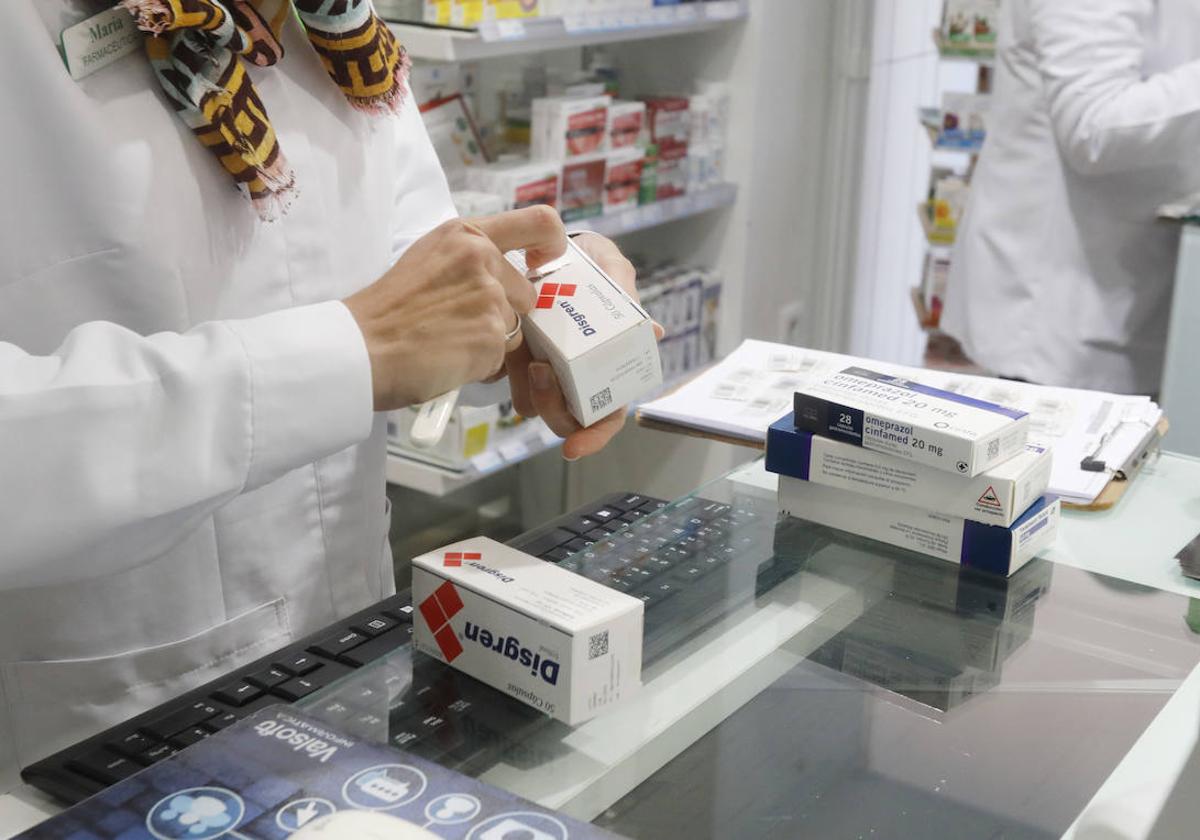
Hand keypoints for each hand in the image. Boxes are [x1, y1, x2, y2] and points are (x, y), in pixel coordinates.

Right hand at [343, 207, 566, 409]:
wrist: (359, 348)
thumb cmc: (387, 312)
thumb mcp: (428, 260)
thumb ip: (470, 260)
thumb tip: (507, 277)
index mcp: (466, 234)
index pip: (541, 222)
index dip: (553, 244)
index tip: (544, 262)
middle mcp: (482, 258)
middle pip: (527, 292)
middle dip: (506, 315)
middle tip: (461, 326)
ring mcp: (489, 297)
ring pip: (516, 328)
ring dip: (491, 343)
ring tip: (448, 343)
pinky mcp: (491, 335)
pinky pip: (503, 358)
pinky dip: (481, 366)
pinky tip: (448, 360)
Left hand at [506, 232, 664, 460]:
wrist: (552, 245)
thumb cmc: (593, 263)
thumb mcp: (613, 271)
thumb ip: (629, 296)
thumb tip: (654, 332)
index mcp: (608, 367)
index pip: (608, 416)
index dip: (594, 437)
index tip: (574, 448)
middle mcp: (576, 375)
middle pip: (566, 419)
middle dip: (553, 408)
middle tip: (541, 372)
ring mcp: (544, 367)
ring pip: (533, 405)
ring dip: (528, 393)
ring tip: (527, 358)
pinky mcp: (514, 354)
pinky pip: (506, 378)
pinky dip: (504, 371)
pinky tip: (506, 349)